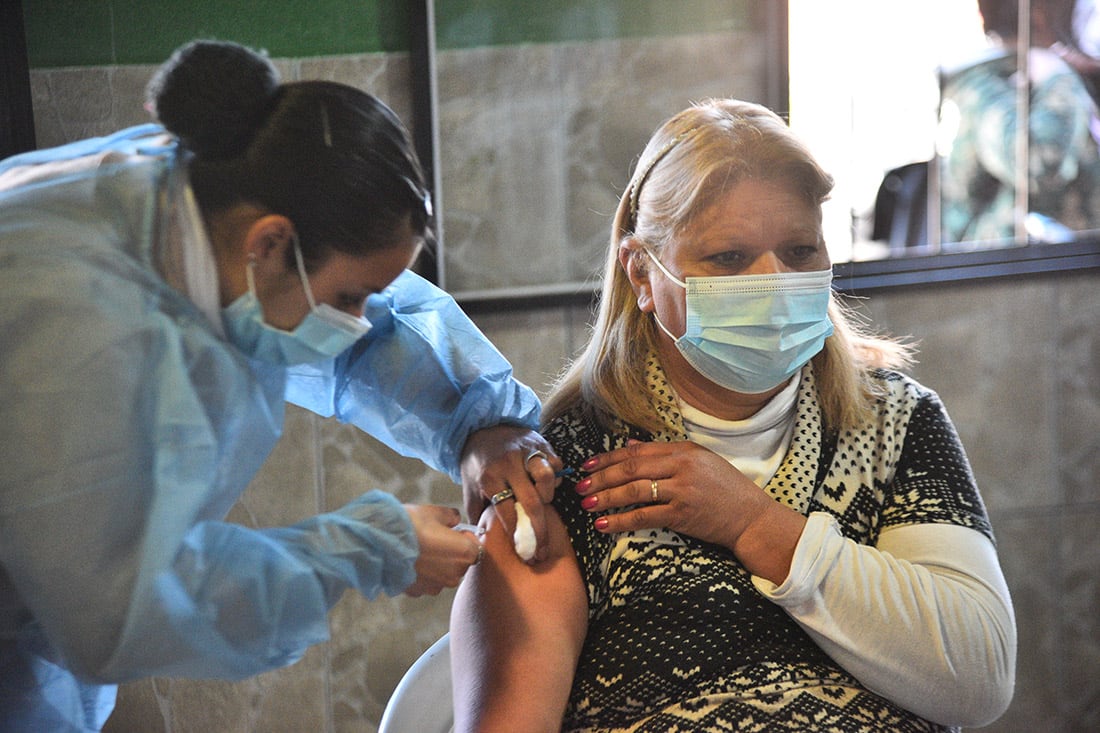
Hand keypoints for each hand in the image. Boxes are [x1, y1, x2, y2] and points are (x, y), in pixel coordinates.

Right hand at [402, 504, 483, 596]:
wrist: (379, 543)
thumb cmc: (410, 525)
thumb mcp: (435, 512)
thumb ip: (451, 517)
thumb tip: (455, 520)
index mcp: (465, 553)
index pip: (477, 548)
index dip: (466, 538)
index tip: (454, 531)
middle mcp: (455, 574)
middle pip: (460, 563)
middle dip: (451, 552)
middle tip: (434, 539)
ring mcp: (436, 586)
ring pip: (443, 574)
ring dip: (436, 565)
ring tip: (419, 549)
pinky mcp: (419, 592)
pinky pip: (426, 582)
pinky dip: (421, 574)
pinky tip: (409, 560)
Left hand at [460, 426, 561, 562]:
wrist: (482, 426)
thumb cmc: (477, 463)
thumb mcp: (470, 488)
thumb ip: (477, 513)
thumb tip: (482, 539)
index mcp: (489, 477)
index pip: (507, 511)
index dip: (517, 533)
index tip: (523, 551)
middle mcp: (508, 464)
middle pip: (531, 501)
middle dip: (539, 530)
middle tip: (542, 549)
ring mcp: (526, 452)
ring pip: (546, 477)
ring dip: (548, 496)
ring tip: (544, 506)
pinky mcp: (540, 443)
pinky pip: (555, 463)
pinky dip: (554, 477)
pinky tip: (547, 486)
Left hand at [573, 439, 804, 582]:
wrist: (750, 517)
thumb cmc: (724, 488)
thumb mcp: (699, 461)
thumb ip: (664, 453)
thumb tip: (629, 446)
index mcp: (684, 451)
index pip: (636, 452)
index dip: (608, 458)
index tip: (588, 464)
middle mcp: (681, 467)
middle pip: (631, 469)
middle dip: (601, 477)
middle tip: (579, 485)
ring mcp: (681, 491)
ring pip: (634, 492)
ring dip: (606, 498)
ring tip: (586, 504)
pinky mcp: (681, 515)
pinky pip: (644, 517)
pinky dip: (621, 521)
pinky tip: (604, 524)